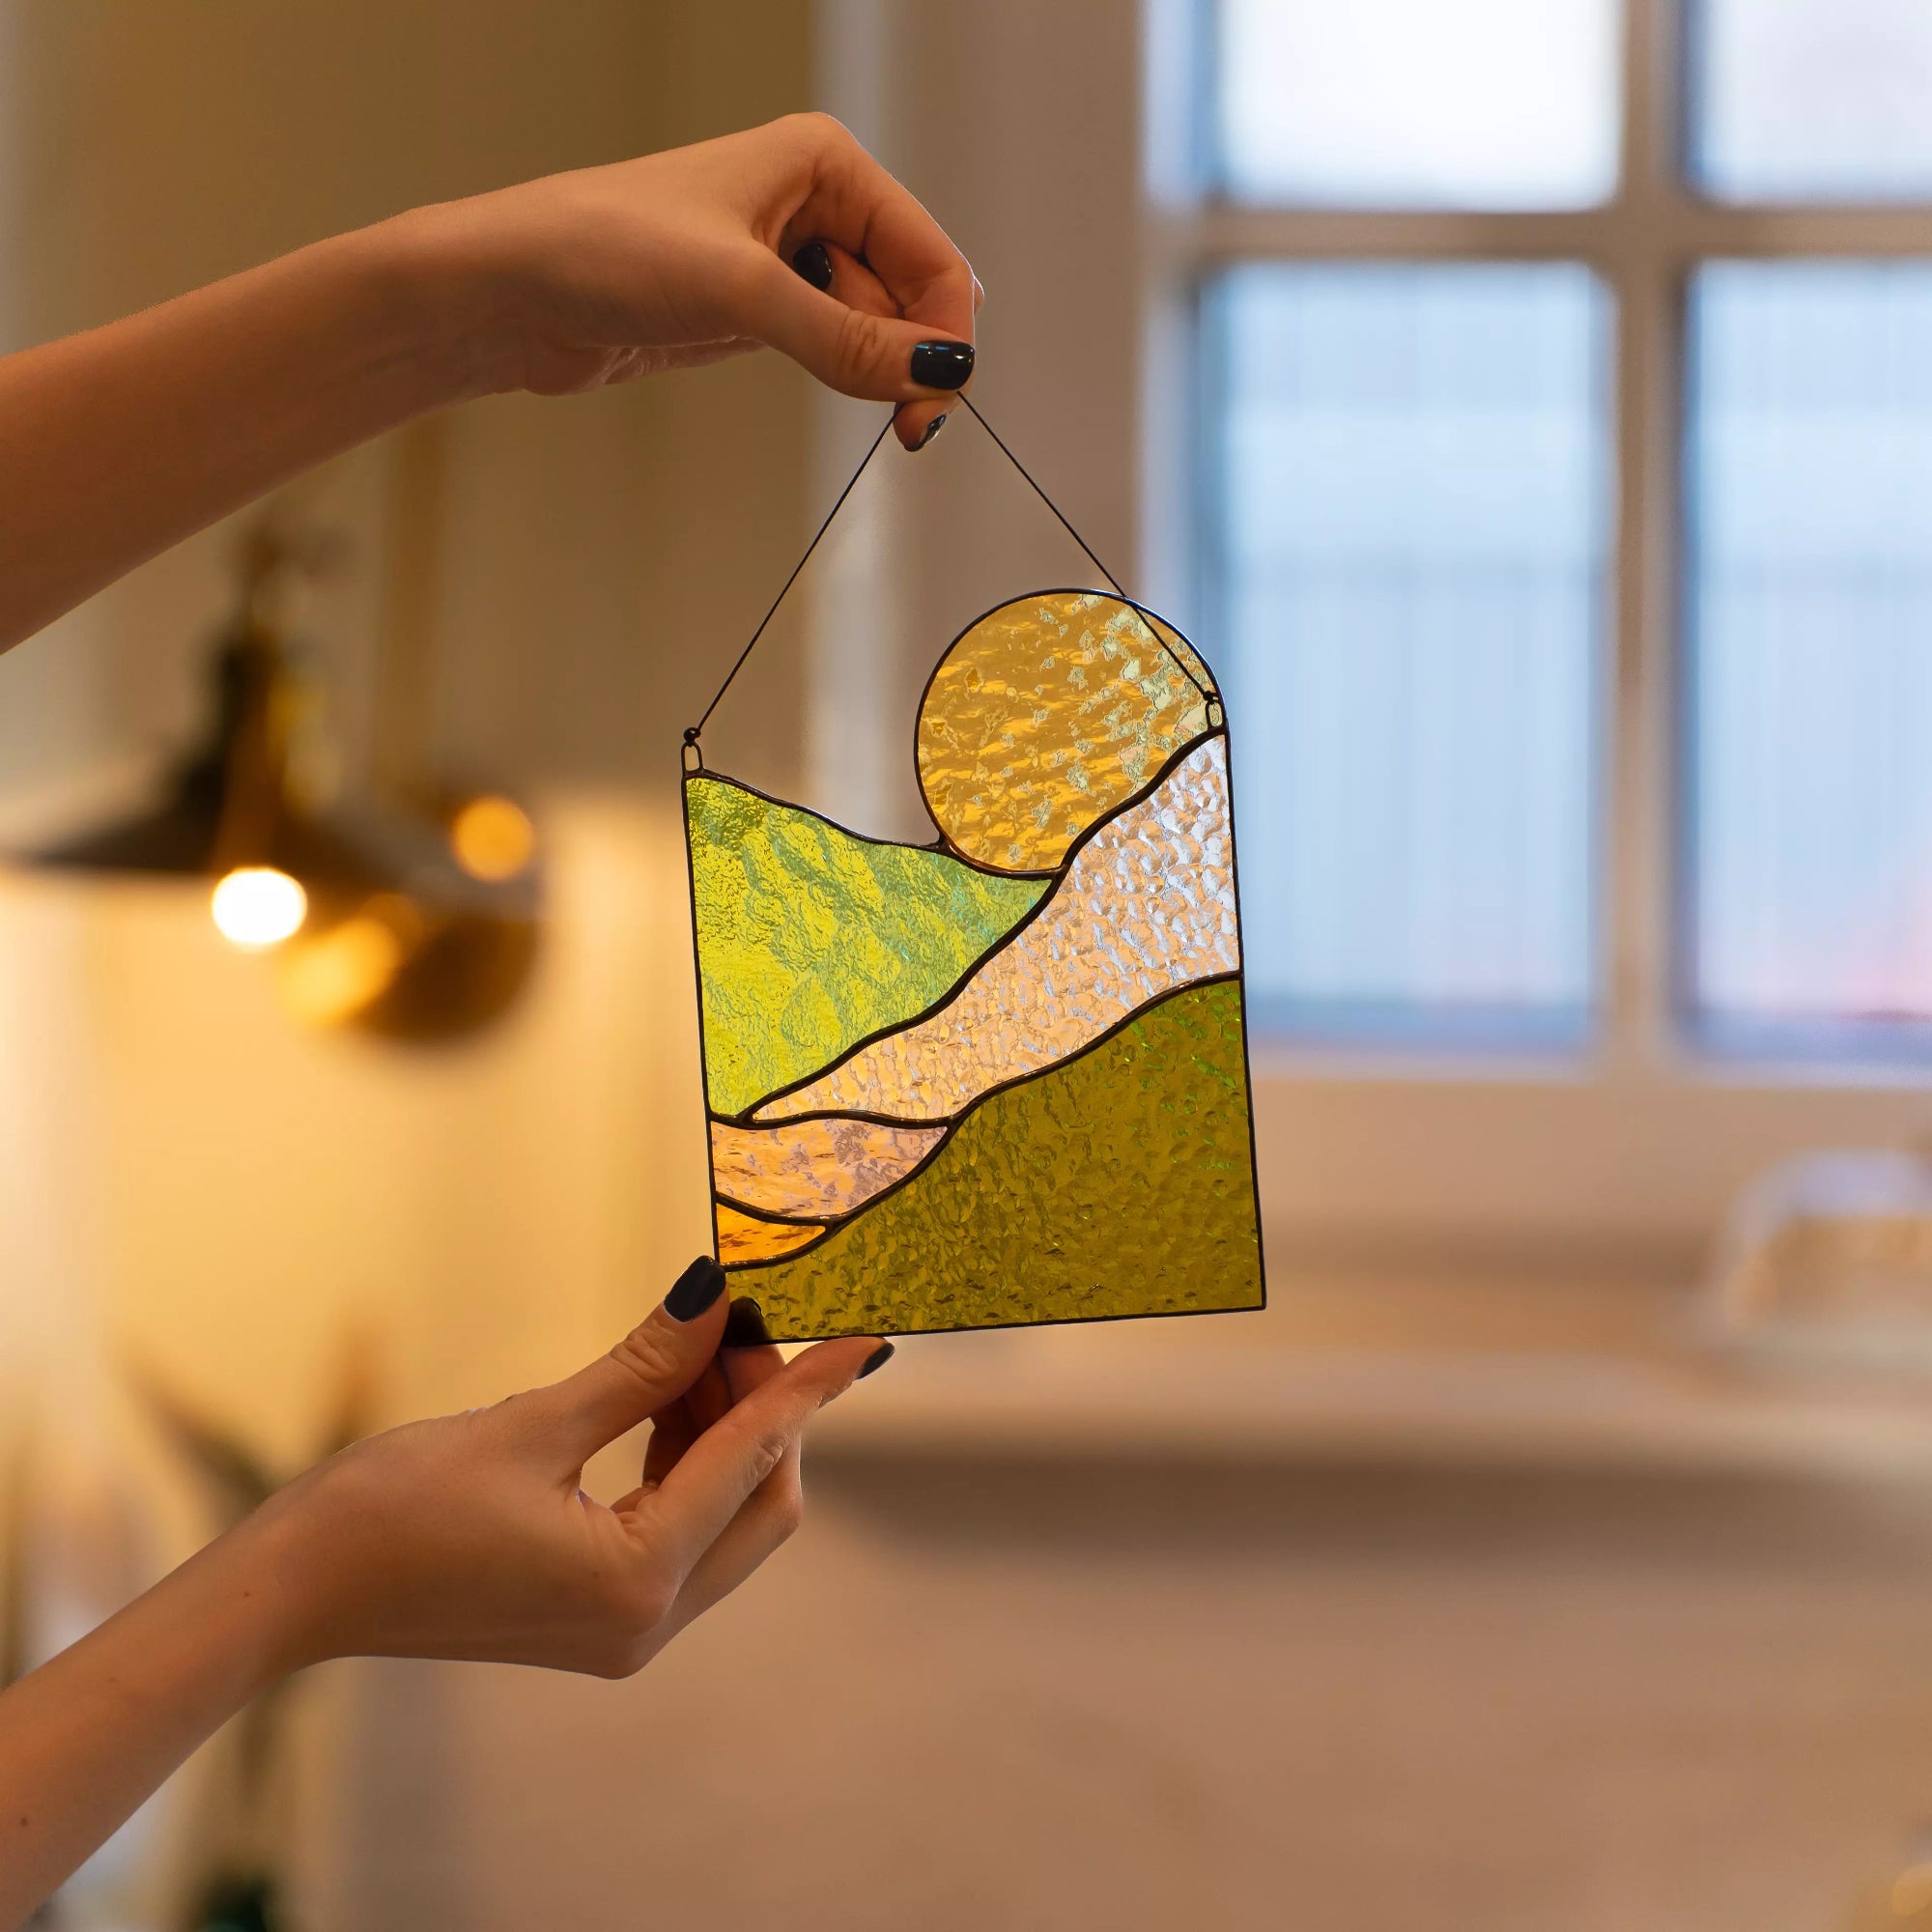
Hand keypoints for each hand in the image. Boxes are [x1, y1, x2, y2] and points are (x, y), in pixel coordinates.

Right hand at [248, 1258, 887, 1676]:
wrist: (294, 1592)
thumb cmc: (392, 1507)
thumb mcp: (532, 1422)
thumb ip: (642, 1367)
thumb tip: (716, 1298)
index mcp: (637, 1584)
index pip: (754, 1462)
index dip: (810, 1386)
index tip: (866, 1335)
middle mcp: (645, 1623)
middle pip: (761, 1504)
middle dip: (763, 1408)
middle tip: (739, 1322)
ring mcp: (622, 1628)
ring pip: (723, 1517)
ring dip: (721, 1430)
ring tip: (695, 1345)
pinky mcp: (596, 1615)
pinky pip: (678, 1531)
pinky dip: (684, 1462)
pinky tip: (663, 1394)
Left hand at [411, 112, 980, 448]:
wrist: (511, 291)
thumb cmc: (603, 249)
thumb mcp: (740, 294)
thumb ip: (846, 339)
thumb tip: (936, 374)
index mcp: (823, 162)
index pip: (929, 254)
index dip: (944, 332)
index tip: (934, 404)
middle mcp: (814, 203)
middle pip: (911, 295)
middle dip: (913, 359)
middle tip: (906, 431)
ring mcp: (788, 260)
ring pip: (876, 329)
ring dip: (877, 373)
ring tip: (864, 408)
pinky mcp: (759, 311)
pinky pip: (835, 347)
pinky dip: (847, 377)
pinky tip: (835, 392)